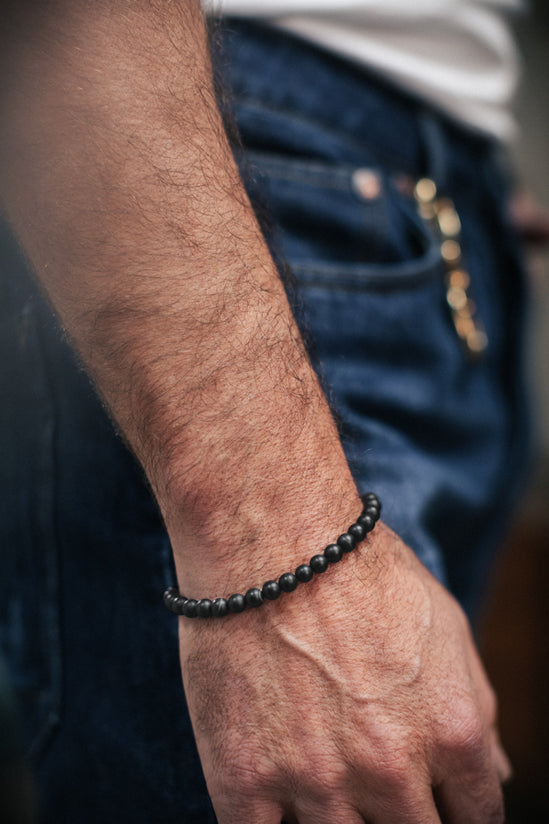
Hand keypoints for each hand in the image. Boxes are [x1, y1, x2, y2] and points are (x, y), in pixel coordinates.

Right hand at [179, 524, 508, 822]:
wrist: (270, 538)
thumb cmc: (360, 569)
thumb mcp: (445, 624)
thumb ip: (478, 705)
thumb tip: (494, 773)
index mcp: (451, 732)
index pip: (476, 821)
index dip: (456, 817)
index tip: (433, 804)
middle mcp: (391, 768)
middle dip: (403, 818)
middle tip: (376, 782)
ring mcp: (315, 781)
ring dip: (339, 821)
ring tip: (327, 778)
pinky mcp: (244, 779)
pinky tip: (280, 802)